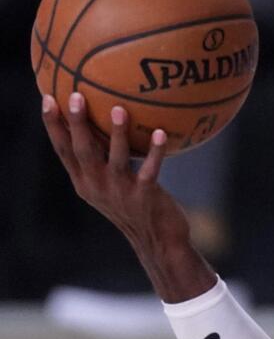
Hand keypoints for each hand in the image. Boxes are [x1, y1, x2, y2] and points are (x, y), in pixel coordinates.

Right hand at [41, 93, 215, 301]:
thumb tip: (107, 120)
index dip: (54, 125)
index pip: (63, 150)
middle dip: (77, 123)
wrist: (157, 243)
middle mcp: (97, 186)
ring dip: (116, 133)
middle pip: (82, 150)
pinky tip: (161, 133)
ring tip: (119, 109)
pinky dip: (156, 151)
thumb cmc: (135, 207)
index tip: (48, 99)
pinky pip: (150, 170)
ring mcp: (120, 192)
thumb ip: (103, 161)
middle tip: (76, 96)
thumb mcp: (110, 186)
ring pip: (115, 158)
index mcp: (84, 182)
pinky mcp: (144, 197)